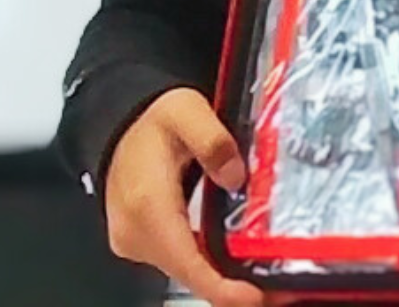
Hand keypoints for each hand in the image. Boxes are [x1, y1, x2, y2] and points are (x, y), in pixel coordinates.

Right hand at [105, 87, 264, 306]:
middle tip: (278, 287)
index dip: (221, 286)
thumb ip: (213, 140)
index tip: (255, 297)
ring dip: (223, 278)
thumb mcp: (187, 111)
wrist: (119, 123)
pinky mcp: (142, 241)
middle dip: (233, 287)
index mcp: (147, 205)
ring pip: (185, 269)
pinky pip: (180, 259)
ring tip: (265, 277)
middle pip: (189, 272)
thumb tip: (235, 178)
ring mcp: (136, 242)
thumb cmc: (153, 119)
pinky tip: (237, 263)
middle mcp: (136, 233)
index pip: (186, 261)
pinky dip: (209, 265)